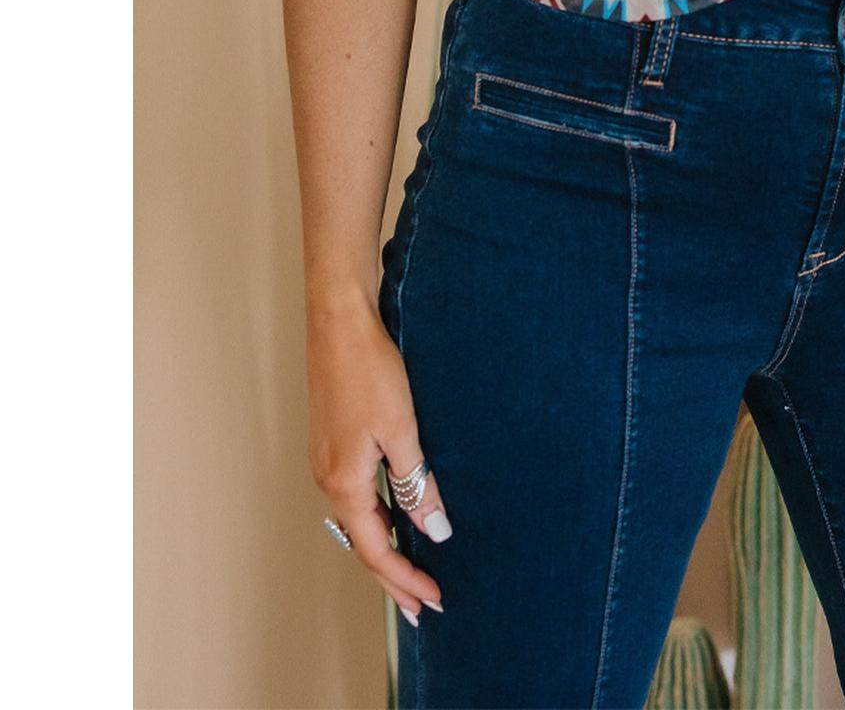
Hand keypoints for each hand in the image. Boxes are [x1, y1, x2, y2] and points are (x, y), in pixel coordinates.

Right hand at [306, 300, 451, 625]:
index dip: (404, 579)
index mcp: (343, 483)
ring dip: (386, 548)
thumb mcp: (402, 430)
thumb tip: (435, 531)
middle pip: (363, 543)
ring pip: (359, 520)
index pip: (376, 550)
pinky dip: (377, 518)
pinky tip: (396, 516)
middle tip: (422, 605)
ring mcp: (327, 461)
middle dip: (393, 576)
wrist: (339, 322)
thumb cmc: (369, 370)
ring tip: (413, 571)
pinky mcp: (333, 443)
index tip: (433, 599)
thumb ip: (417, 484)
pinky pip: (355, 496)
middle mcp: (328, 478)